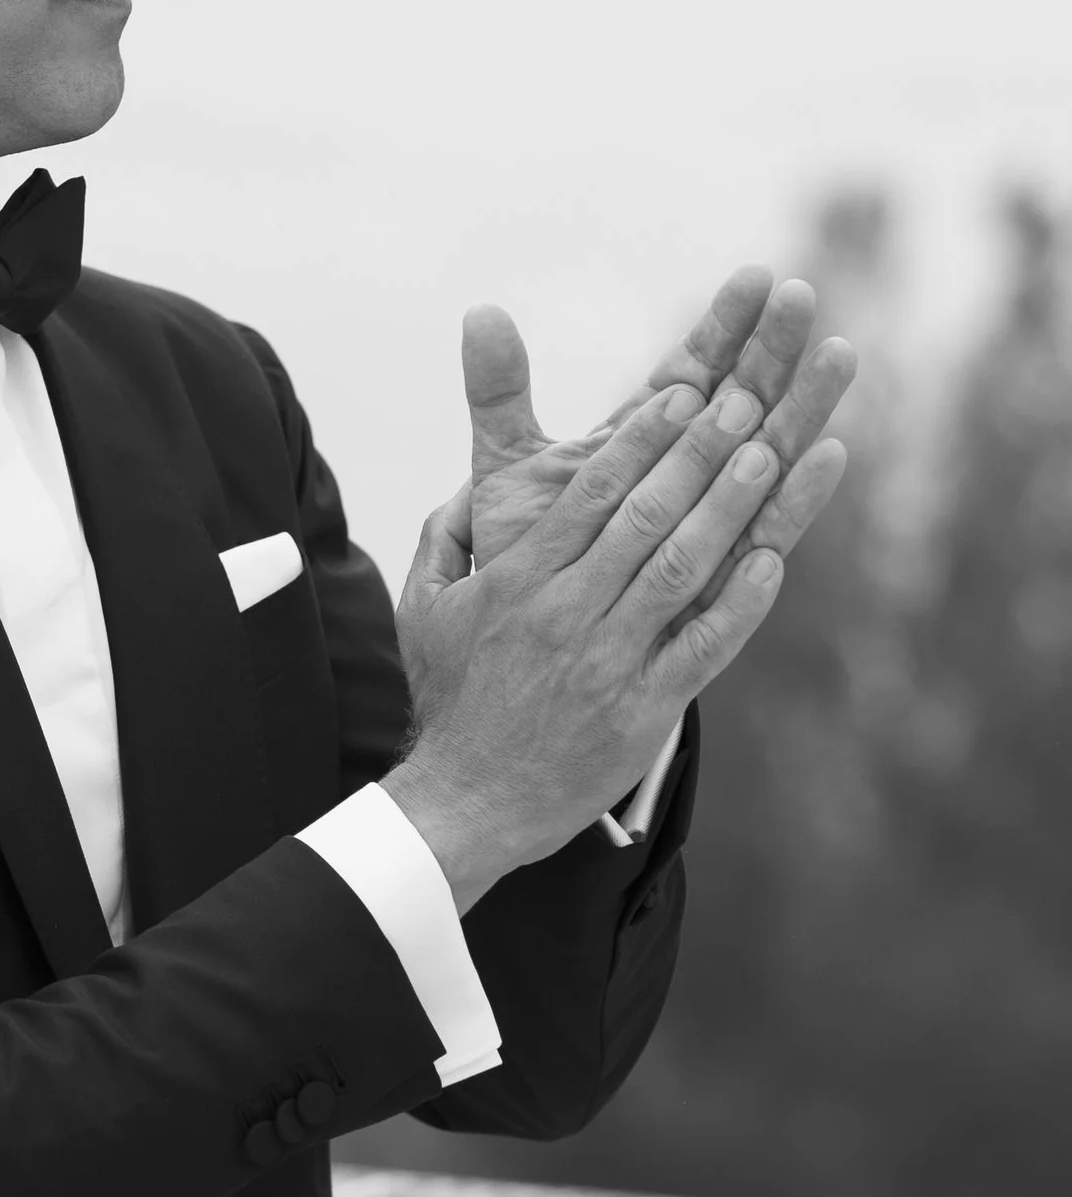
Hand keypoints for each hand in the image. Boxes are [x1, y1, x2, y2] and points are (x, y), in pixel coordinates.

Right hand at [385, 380, 823, 907]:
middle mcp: (566, 613)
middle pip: (642, 517)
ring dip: (727, 508)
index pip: (588, 495)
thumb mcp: (424, 609)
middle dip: (697, 452)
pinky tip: (772, 562)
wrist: (466, 803)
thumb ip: (444, 538)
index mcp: (519, 581)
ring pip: (678, 570)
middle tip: (747, 400)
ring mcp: (608, 662)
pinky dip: (739, 605)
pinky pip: (701, 649)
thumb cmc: (451, 701)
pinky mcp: (642, 711)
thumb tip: (468, 481)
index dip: (640, 441)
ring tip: (771, 454)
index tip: (683, 394)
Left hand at [462, 268, 854, 594]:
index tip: (754, 274)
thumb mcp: (506, 465)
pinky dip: (796, 499)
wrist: (528, 645)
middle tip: (802, 292)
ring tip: (841, 354)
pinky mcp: (723, 587)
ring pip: (772, 461)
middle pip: (745, 401)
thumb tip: (480, 309)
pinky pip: (767, 536)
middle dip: (773, 347)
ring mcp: (715, 531)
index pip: (696, 367)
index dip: (724, 323)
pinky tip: (829, 455)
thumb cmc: (524, 550)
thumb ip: (500, 390)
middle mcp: (694, 480)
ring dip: (805, 408)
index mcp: (648, 440)